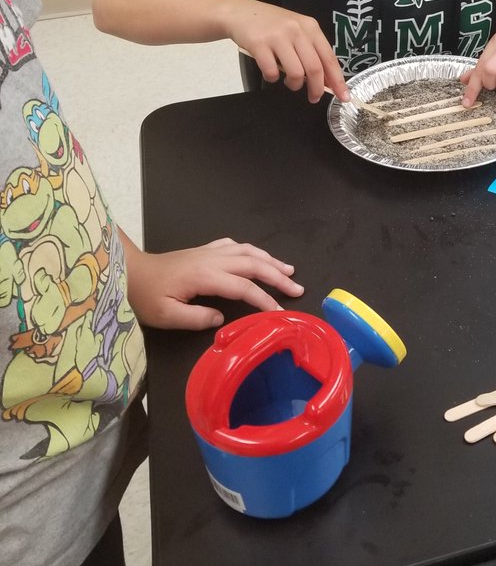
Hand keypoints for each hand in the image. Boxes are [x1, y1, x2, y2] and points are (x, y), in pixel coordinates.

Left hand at [124, 237, 303, 330]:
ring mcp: (208, 252)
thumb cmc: (145, 295)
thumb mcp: (166, 315)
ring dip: (270, 260)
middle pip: (253, 264)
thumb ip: (197, 318)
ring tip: (288, 270)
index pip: (244, 287)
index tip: (279, 313)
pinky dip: (251, 250)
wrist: (129, 271)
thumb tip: (222, 320)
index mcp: (206, 275)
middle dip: (278, 276)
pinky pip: (234, 246)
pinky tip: (257, 257)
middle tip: (297, 289)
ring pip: (247, 251)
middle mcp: (212, 259)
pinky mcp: (203, 251)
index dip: (264, 300)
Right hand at [229, 3, 348, 99]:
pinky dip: (272, 78)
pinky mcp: (259, 44)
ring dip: (294, 85)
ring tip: (290, 83)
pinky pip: (271, 71)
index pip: (329, 58)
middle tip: (314, 98)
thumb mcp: (296, 30)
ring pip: (295, 72)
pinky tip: (270, 73)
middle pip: (315, 68)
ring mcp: (277, 36)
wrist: (240, 12)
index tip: (344, 96)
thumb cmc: (271, 25)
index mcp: (310, 27)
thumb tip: (326, 80)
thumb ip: (311, 51)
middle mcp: (297, 30)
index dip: (337, 80)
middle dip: (317, 89)